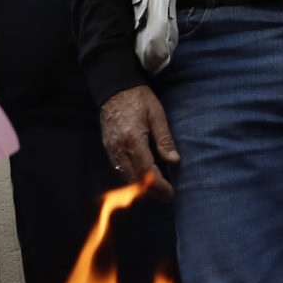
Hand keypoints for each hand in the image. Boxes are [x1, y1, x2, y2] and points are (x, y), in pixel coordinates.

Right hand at [97, 84, 178, 198]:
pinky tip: (142, 178)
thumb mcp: (157, 114)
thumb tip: (174, 161)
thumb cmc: (138, 97)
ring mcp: (111, 148)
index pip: (146, 171)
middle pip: (135, 179)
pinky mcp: (108, 147)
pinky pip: (119, 168)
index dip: (159, 185)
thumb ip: (165, 139)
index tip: (170, 192)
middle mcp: (119, 147)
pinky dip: (131, 177)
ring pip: (125, 176)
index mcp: (133, 139)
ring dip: (141, 187)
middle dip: (151, 191)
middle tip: (166, 196)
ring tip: (157, 190)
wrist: (114, 87)